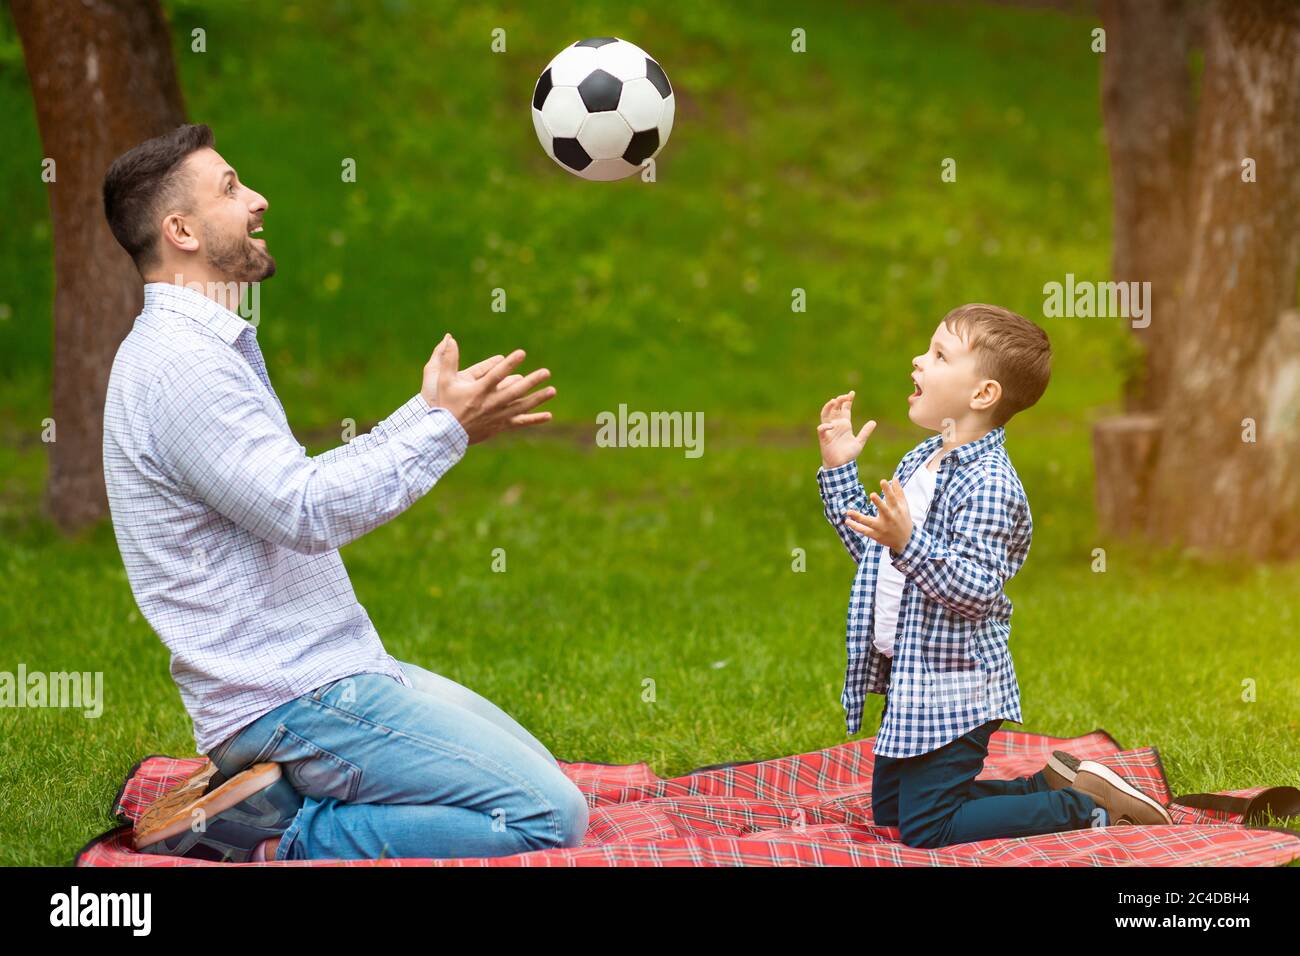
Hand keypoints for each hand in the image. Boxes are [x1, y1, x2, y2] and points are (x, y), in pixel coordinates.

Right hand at [427, 334, 554, 443]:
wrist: (444, 435)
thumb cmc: (444, 404)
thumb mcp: (443, 380)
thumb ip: (448, 359)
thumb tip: (449, 337)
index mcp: (478, 391)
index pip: (496, 375)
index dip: (510, 364)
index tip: (522, 353)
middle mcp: (490, 404)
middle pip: (514, 392)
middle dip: (531, 381)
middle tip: (546, 372)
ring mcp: (497, 416)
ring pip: (521, 407)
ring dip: (537, 399)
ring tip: (552, 390)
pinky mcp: (500, 426)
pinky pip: (520, 422)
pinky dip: (534, 420)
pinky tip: (549, 416)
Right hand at [817, 391, 875, 467]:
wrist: (841, 466)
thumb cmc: (849, 455)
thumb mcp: (859, 442)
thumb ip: (865, 432)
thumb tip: (874, 422)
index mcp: (845, 425)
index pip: (845, 409)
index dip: (847, 400)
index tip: (852, 393)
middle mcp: (836, 425)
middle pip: (835, 408)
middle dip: (839, 400)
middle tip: (845, 396)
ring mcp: (829, 430)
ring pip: (825, 415)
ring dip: (828, 407)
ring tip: (834, 401)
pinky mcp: (824, 438)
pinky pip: (821, 429)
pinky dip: (825, 425)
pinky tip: (832, 425)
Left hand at [845, 477, 912, 552]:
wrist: (905, 541)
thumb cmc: (903, 519)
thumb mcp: (904, 506)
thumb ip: (898, 492)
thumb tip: (894, 478)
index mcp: (897, 510)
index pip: (892, 499)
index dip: (888, 490)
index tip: (883, 481)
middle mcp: (889, 519)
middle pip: (884, 510)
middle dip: (879, 503)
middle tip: (872, 494)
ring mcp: (882, 528)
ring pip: (869, 522)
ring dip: (859, 517)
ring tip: (848, 511)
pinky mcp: (876, 535)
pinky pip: (864, 531)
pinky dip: (855, 527)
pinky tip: (847, 521)